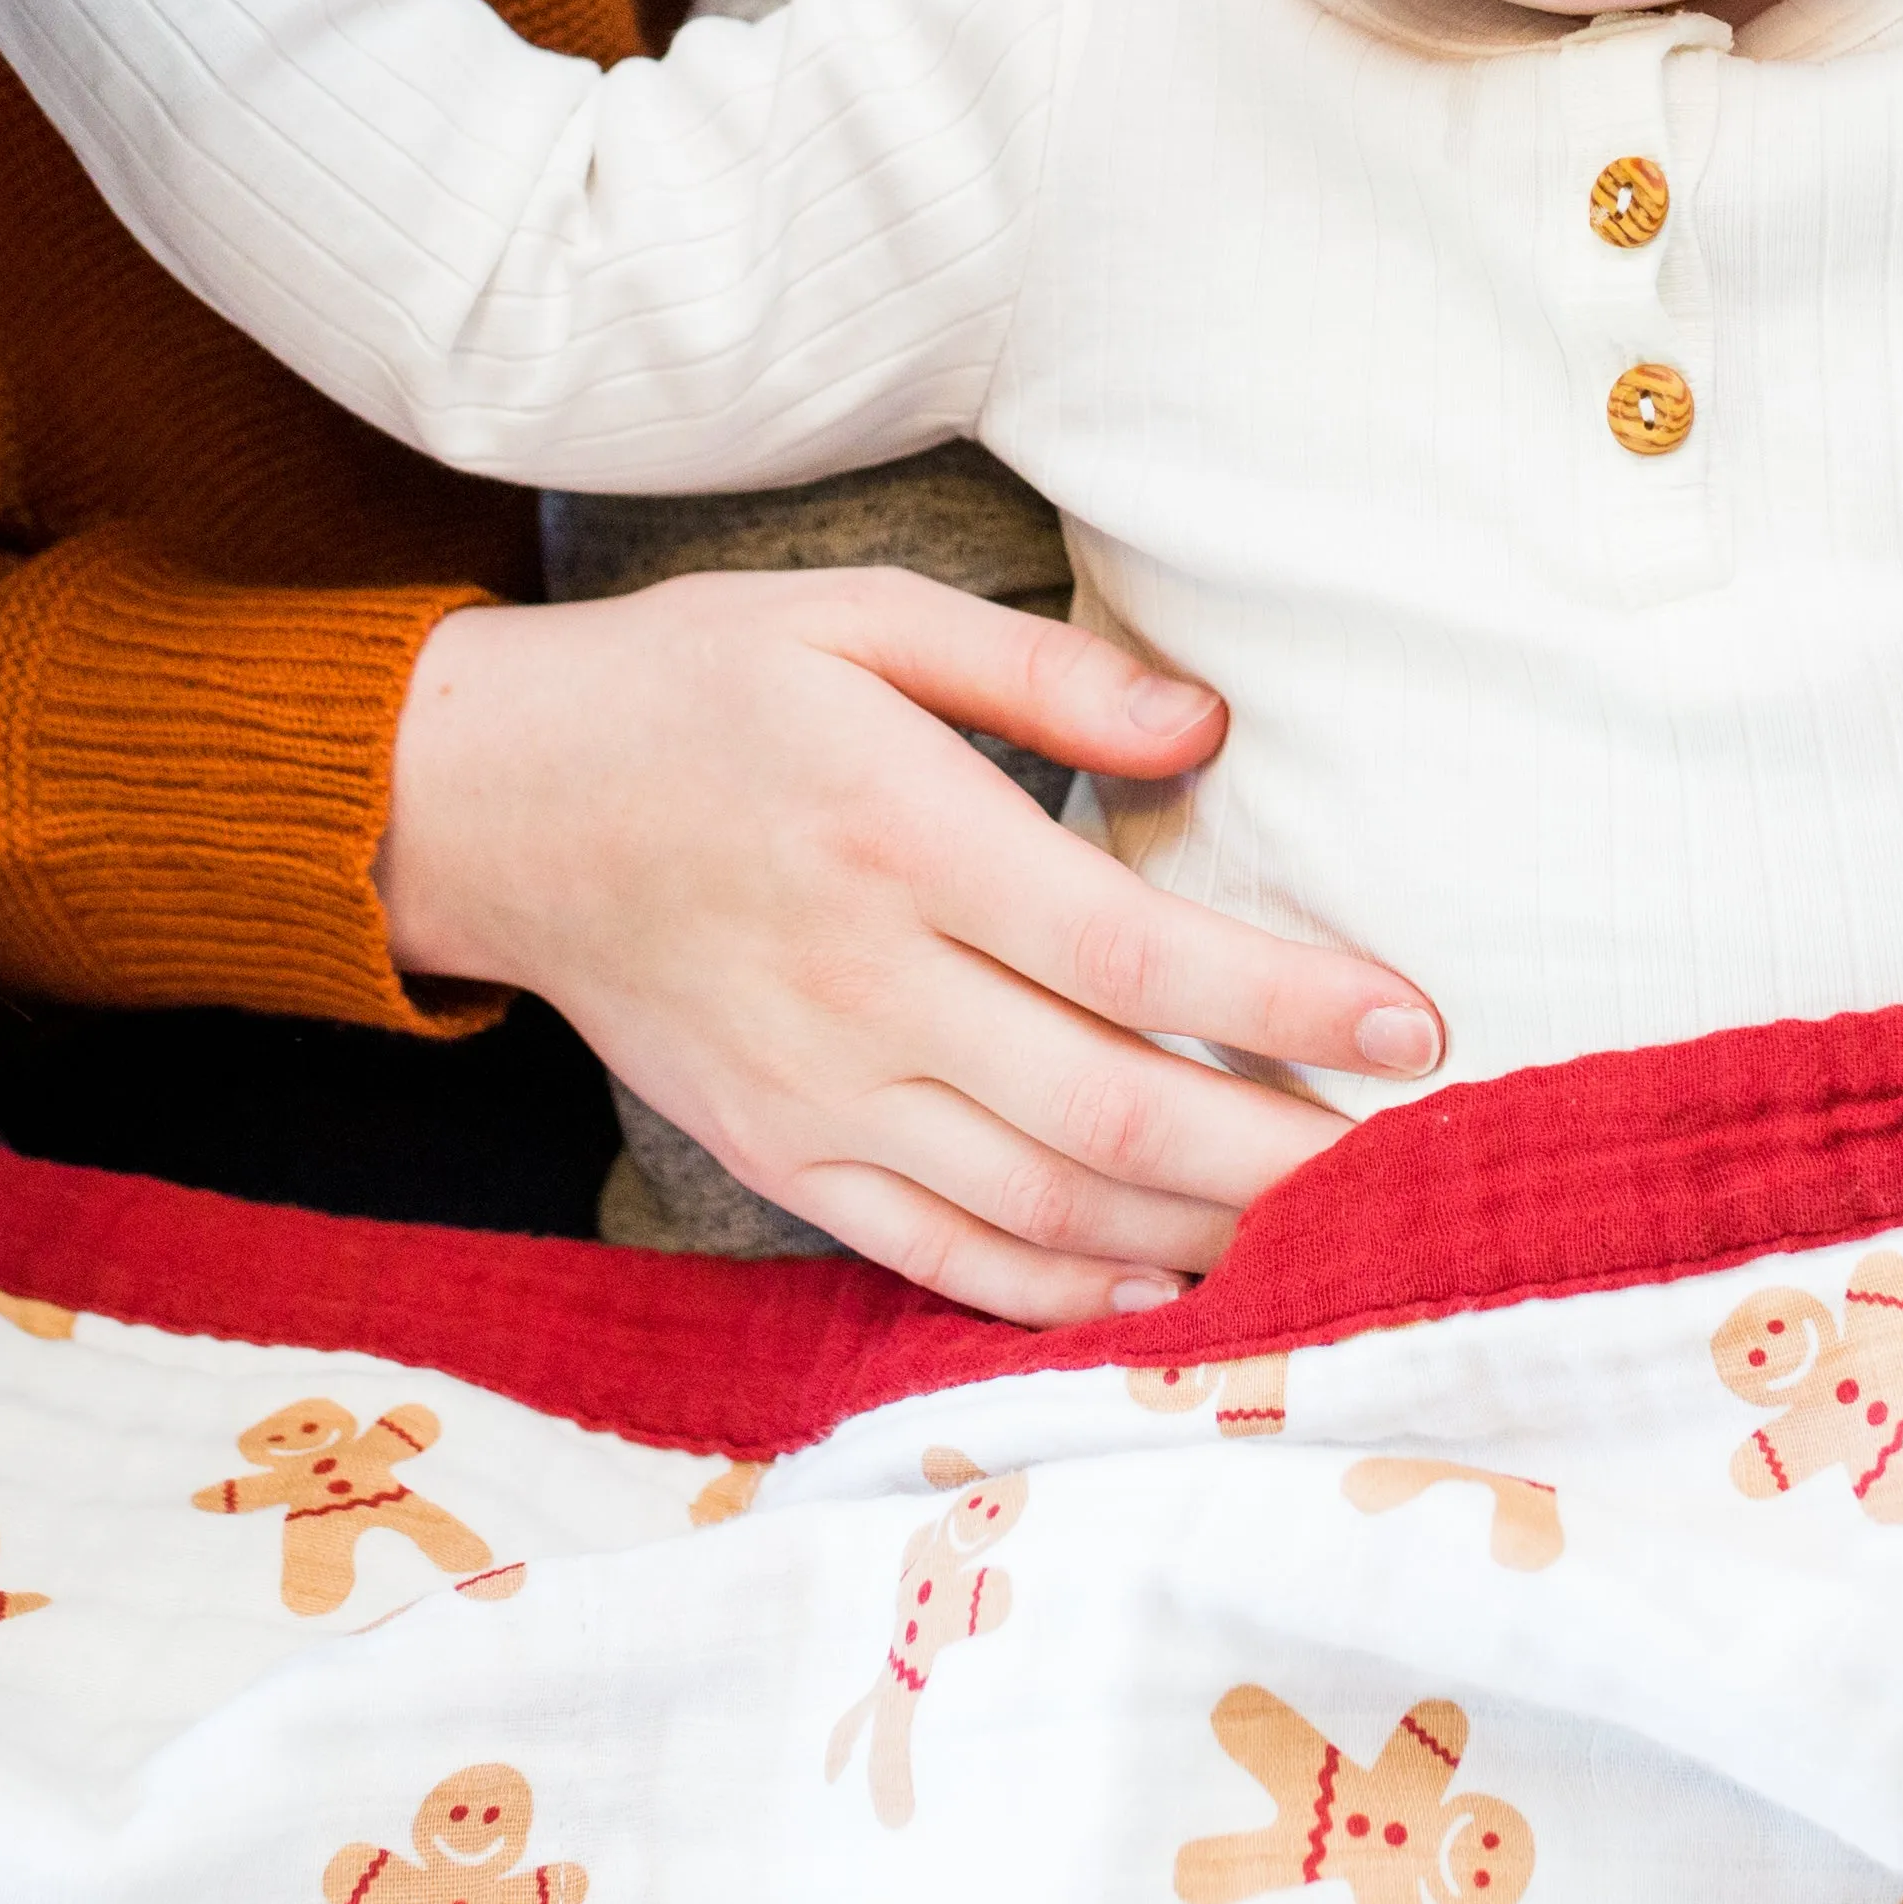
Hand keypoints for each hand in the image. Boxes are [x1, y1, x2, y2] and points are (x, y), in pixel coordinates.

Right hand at [377, 572, 1445, 1328]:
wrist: (491, 803)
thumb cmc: (694, 688)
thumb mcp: (855, 617)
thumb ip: (1042, 672)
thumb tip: (1207, 729)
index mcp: (901, 837)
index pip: (1130, 946)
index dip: (1283, 1000)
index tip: (1410, 1025)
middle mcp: (864, 985)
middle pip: (1109, 1105)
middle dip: (1279, 1154)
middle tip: (1411, 1173)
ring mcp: (815, 1089)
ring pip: (1037, 1201)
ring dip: (1191, 1232)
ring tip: (1320, 1237)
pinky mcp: (776, 1151)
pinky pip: (931, 1250)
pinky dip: (1051, 1286)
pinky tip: (1152, 1279)